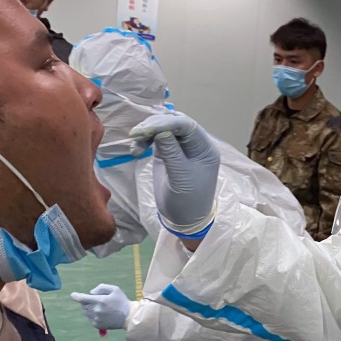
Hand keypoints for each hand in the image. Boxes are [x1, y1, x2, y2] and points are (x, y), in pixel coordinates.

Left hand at [70, 283, 132, 330]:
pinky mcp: (97, 325)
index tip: (73, 295)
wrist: (128, 316)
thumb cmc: (122, 301)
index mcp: (100, 300)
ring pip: (86, 312)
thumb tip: (91, 292)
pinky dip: (93, 315)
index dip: (77, 296)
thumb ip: (101, 287)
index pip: (83, 298)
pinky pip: (90, 318)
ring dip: (89, 308)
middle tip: (97, 301)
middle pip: (84, 305)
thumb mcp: (114, 289)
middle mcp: (97, 310)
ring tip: (101, 308)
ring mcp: (96, 318)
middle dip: (87, 301)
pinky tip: (102, 314)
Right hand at [130, 113, 219, 237]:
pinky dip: (144, 140)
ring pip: (163, 127)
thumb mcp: (181, 178)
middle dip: (154, 125)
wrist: (183, 218)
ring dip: (147, 132)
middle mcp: (195, 143)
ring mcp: (180, 146)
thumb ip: (172, 153)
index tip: (146, 129)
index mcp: (205, 148)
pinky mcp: (168, 152)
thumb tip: (161, 131)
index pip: (187, 126)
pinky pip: (155, 138)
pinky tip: (135, 150)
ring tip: (135, 146)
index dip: (166, 123)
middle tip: (136, 135)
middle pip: (175, 122)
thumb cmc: (188, 200)